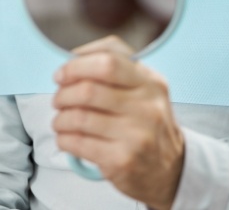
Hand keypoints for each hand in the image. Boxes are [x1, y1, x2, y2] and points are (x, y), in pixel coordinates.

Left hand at [52, 43, 183, 209]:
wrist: (169, 169)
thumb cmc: (147, 122)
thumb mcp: (144, 88)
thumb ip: (116, 67)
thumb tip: (74, 58)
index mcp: (150, 82)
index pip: (108, 61)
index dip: (76, 66)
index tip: (62, 74)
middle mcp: (147, 107)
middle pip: (89, 90)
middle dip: (64, 94)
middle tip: (58, 99)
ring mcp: (136, 135)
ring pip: (79, 118)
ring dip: (60, 119)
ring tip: (60, 121)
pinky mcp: (122, 160)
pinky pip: (79, 143)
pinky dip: (64, 139)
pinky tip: (66, 138)